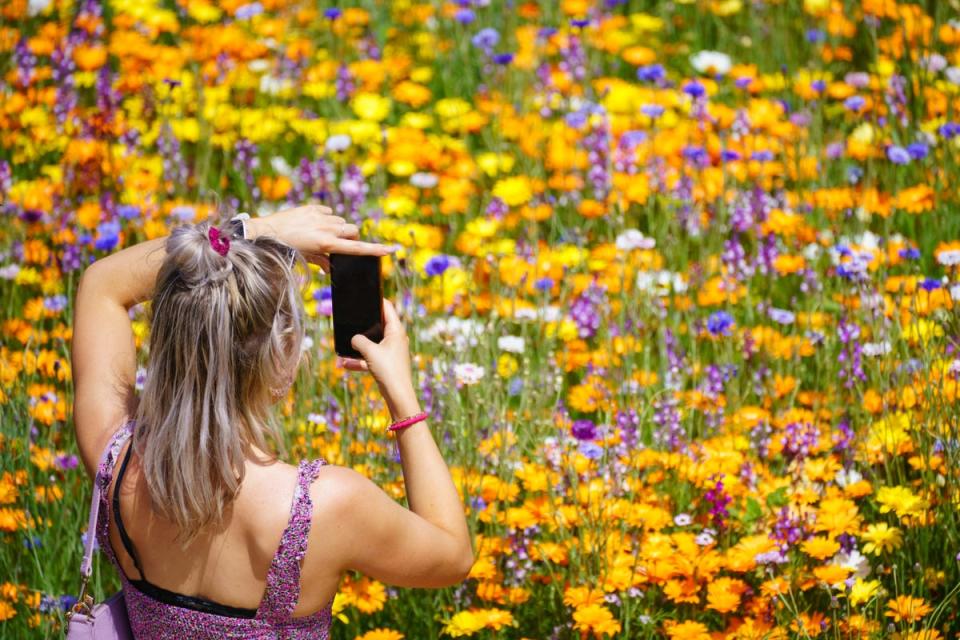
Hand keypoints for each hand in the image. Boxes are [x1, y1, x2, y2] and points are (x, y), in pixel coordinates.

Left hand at [249, 204, 392, 270]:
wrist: (265, 231)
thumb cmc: (286, 249)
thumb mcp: (305, 259)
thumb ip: (321, 261)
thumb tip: (330, 268)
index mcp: (326, 244)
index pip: (356, 248)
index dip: (374, 249)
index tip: (390, 249)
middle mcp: (326, 228)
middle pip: (352, 230)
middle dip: (350, 236)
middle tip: (337, 243)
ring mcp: (320, 216)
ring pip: (340, 222)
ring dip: (336, 228)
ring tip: (319, 233)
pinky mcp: (312, 208)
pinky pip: (328, 212)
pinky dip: (325, 218)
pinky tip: (312, 224)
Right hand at [338, 299, 418, 414]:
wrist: (397, 394)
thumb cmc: (388, 370)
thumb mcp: (370, 352)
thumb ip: (358, 341)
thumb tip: (354, 339)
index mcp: (396, 331)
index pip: (388, 308)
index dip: (377, 301)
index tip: (366, 296)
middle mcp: (396, 339)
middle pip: (378, 325)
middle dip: (364, 325)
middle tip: (352, 319)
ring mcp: (392, 351)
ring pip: (372, 343)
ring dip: (359, 346)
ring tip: (344, 345)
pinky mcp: (387, 363)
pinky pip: (371, 357)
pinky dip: (360, 360)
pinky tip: (344, 364)